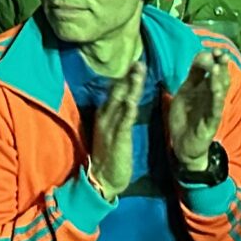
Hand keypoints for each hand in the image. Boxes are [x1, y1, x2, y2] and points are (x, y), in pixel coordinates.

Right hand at [88, 55, 144, 199]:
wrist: (102, 180)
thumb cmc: (111, 156)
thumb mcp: (112, 131)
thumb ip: (118, 115)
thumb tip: (127, 99)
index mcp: (105, 114)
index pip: (115, 91)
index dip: (125, 77)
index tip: (134, 63)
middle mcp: (105, 116)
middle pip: (117, 92)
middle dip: (128, 76)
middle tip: (138, 60)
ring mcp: (110, 127)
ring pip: (121, 102)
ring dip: (130, 87)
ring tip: (138, 72)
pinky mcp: (117, 139)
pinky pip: (123, 122)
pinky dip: (127, 110)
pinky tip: (132, 100)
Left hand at [165, 47, 231, 173]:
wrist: (183, 145)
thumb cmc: (185, 117)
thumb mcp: (186, 91)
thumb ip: (194, 75)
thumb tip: (201, 54)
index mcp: (205, 89)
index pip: (213, 71)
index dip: (214, 60)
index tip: (213, 49)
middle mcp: (212, 97)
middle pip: (221, 79)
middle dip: (221, 66)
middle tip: (221, 53)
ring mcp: (213, 109)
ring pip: (220, 92)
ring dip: (220, 79)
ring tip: (218, 66)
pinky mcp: (210, 122)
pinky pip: (215, 109)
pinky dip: (217, 98)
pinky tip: (217, 89)